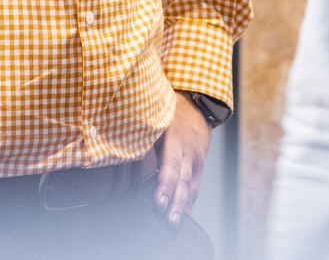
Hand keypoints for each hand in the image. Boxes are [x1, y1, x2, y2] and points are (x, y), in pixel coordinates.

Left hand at [154, 93, 212, 225]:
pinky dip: (189, 200)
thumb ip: (145, 141)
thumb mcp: (156, 120)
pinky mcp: (200, 164)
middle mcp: (188, 151)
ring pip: (189, 185)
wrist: (197, 105)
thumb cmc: (170, 112)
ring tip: (174, 224)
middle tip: (167, 220)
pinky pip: (195, 184)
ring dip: (182, 206)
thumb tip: (129, 162)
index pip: (170, 166)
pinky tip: (183, 213)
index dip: (164, 185)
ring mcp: (196, 159)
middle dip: (174, 202)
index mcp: (175, 139)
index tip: (158, 202)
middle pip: (182, 180)